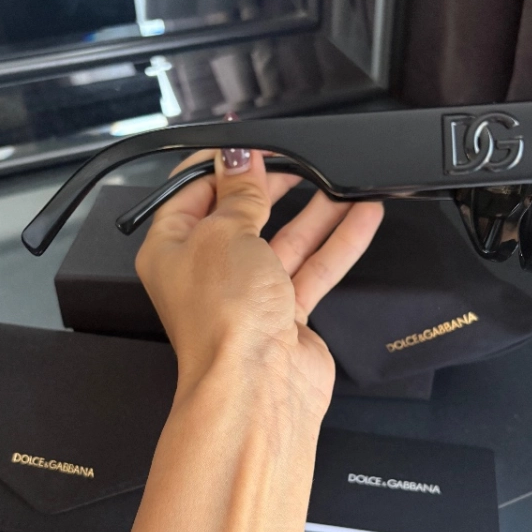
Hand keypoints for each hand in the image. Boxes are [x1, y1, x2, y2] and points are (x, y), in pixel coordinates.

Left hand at [136, 148, 382, 417]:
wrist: (256, 386)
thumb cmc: (224, 319)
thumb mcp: (226, 233)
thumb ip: (239, 192)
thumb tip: (237, 157)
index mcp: (172, 249)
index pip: (192, 193)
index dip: (222, 166)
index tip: (252, 144)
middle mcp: (207, 272)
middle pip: (241, 215)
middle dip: (272, 186)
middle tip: (298, 159)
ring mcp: (248, 294)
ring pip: (285, 241)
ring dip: (315, 211)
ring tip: (342, 181)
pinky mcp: (285, 313)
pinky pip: (313, 268)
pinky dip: (337, 242)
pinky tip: (360, 216)